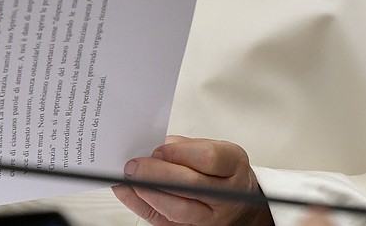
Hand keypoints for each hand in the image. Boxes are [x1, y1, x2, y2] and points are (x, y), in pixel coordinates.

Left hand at [112, 135, 272, 225]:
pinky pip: (164, 222)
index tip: (158, 150)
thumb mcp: (213, 149)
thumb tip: (150, 149)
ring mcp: (211, 217)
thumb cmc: (222, 172)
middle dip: (157, 174)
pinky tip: (127, 193)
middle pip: (191, 185)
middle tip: (134, 166)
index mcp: (233, 166)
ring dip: (148, 193)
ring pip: (178, 209)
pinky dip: (141, 206)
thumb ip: (184, 147)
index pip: (209, 158)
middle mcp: (226, 195)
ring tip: (128, 179)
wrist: (237, 203)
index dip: (179, 153)